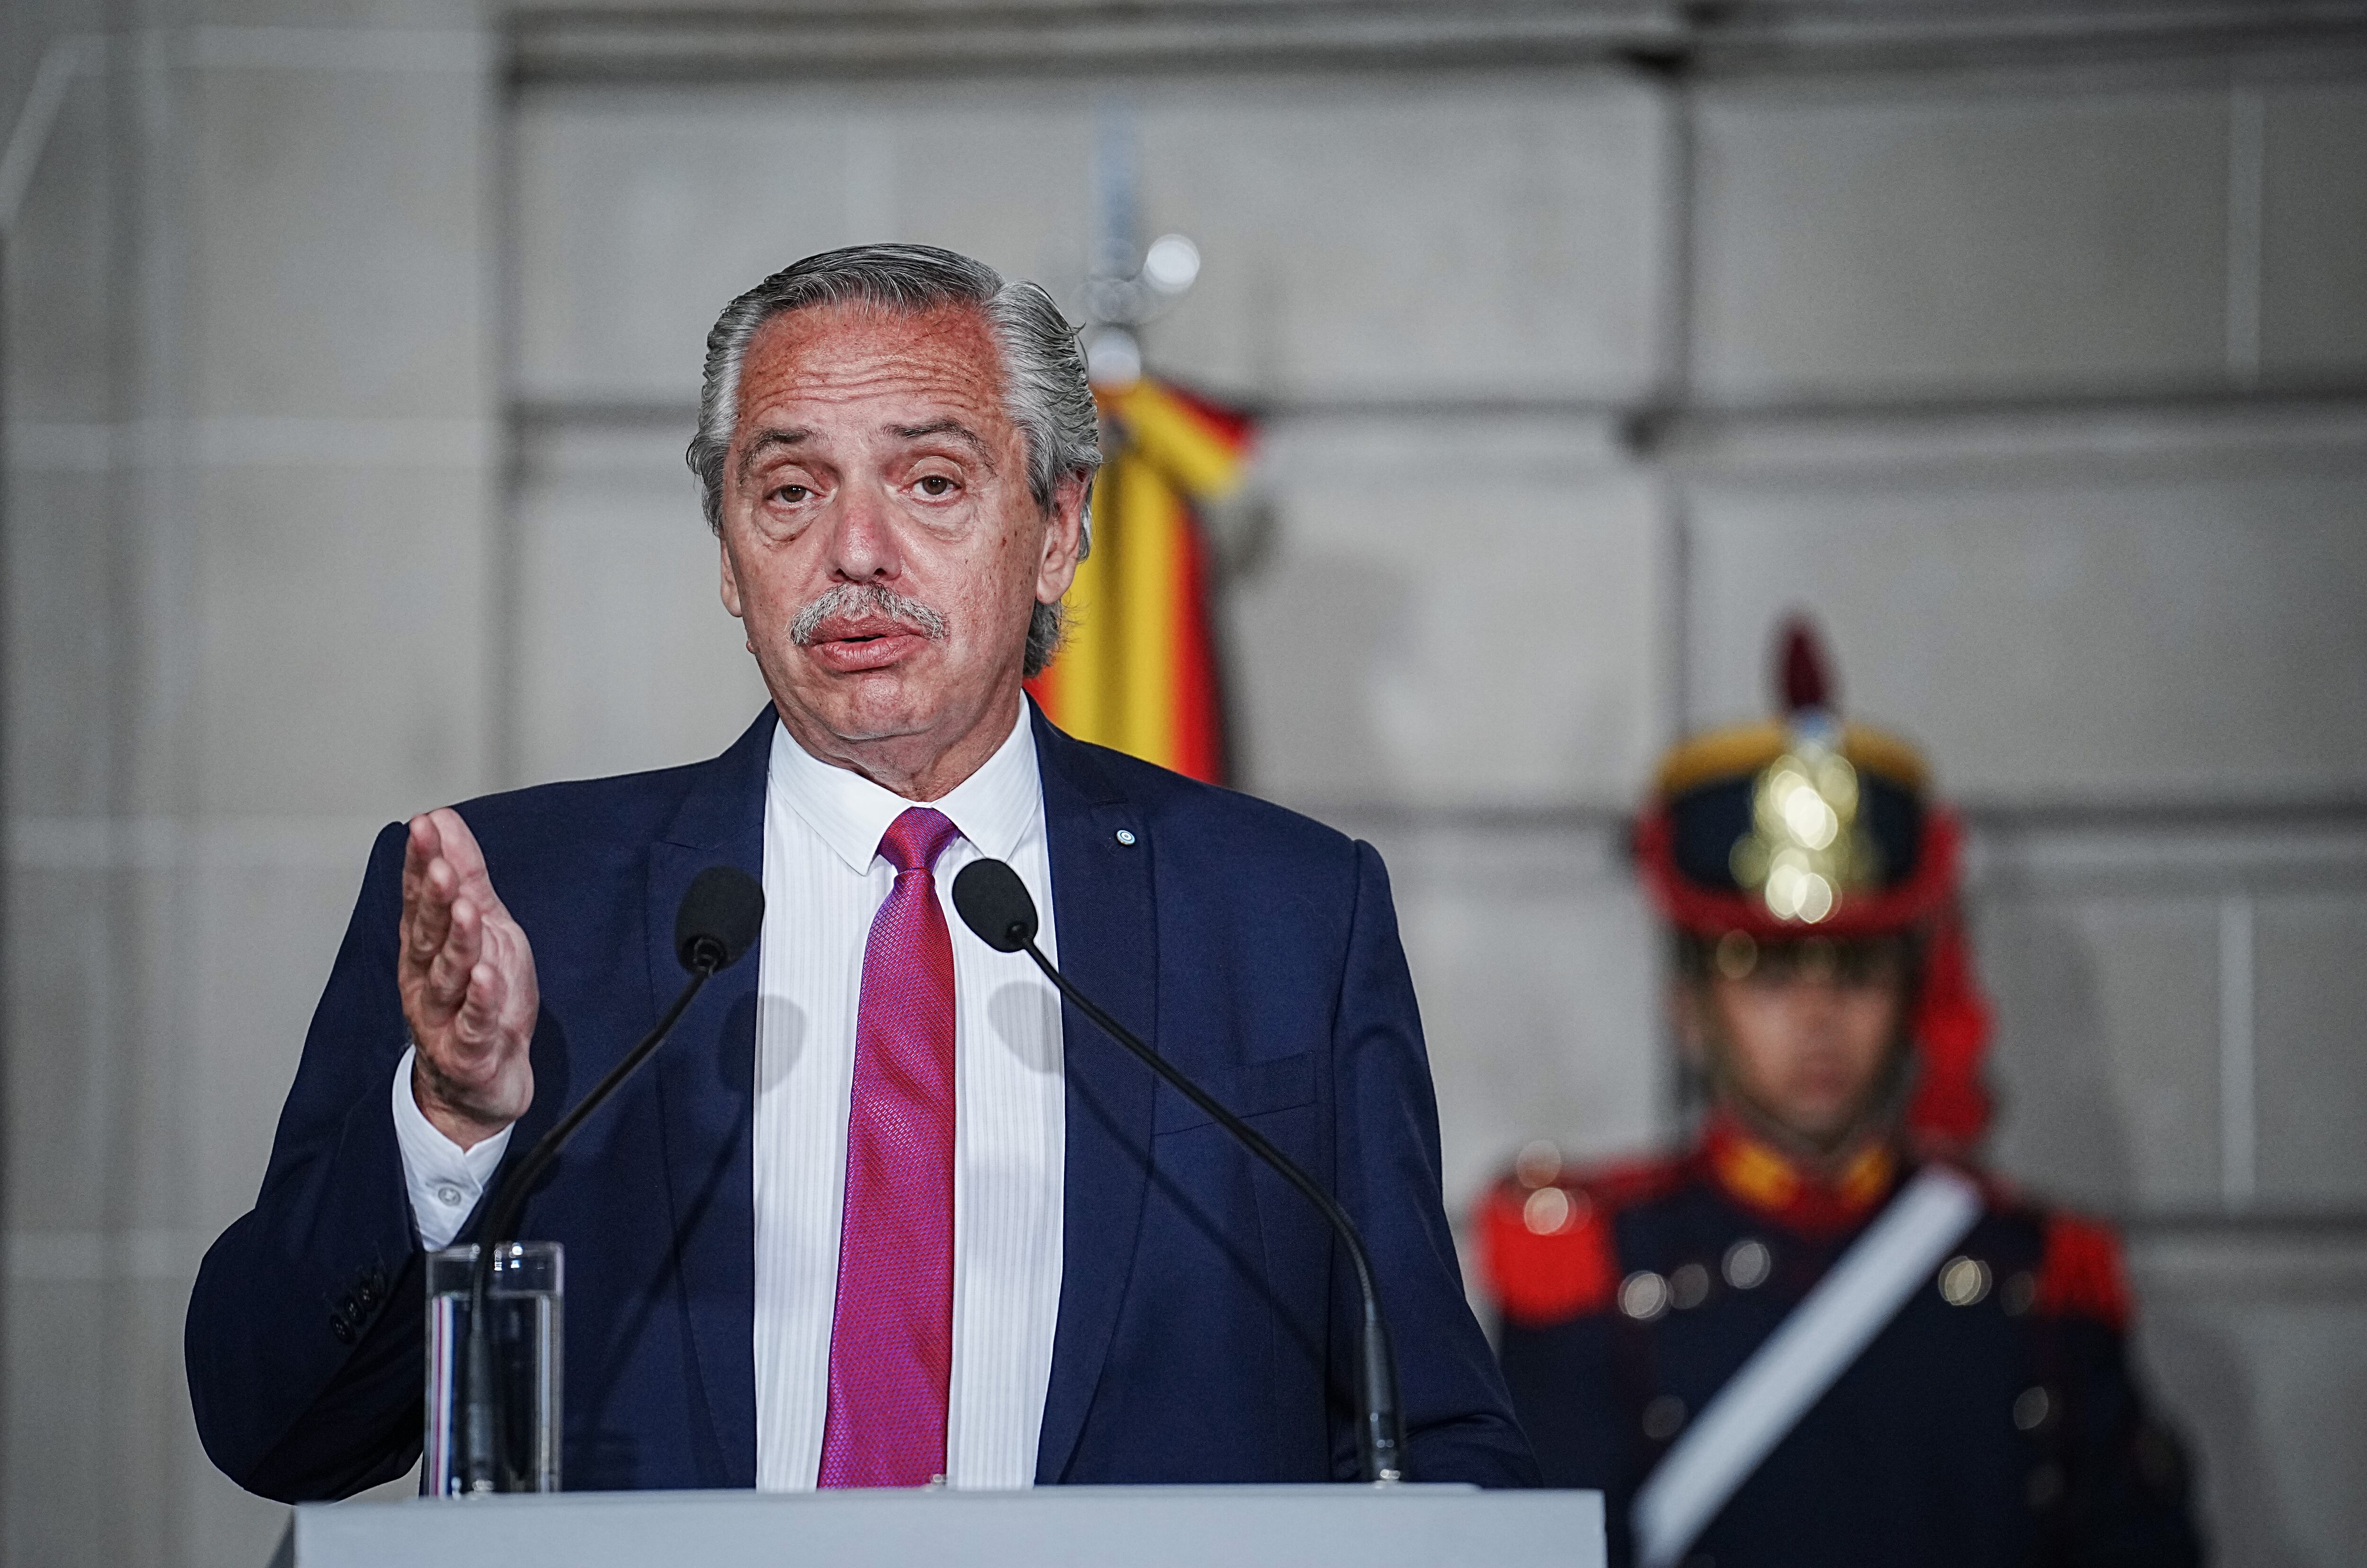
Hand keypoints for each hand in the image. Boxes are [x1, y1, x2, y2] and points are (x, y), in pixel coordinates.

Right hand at [399, 808, 537, 1147]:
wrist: (480, 1086)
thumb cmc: (481, 1001)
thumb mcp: (483, 928)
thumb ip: (466, 876)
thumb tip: (444, 820)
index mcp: (428, 948)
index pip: (420, 899)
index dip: (421, 863)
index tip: (424, 827)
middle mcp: (427, 980)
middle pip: (428, 934)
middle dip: (433, 897)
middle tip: (439, 864)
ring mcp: (444, 1017)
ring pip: (448, 976)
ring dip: (456, 941)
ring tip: (465, 908)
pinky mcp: (468, 1053)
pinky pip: (473, 1025)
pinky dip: (479, 1001)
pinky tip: (485, 977)